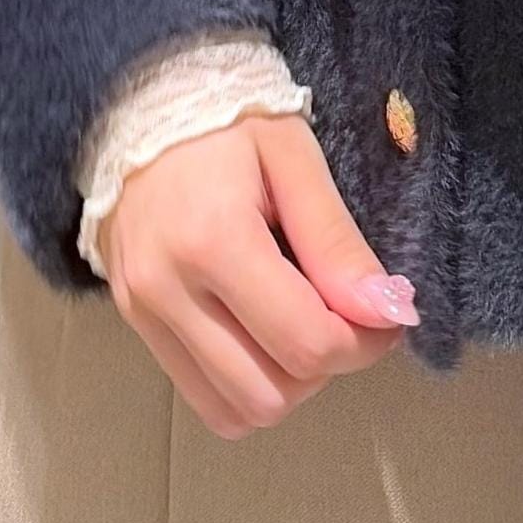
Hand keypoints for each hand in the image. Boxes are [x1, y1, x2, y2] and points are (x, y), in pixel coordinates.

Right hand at [97, 113, 414, 439]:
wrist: (143, 110)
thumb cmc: (230, 126)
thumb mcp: (295, 161)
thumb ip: (336, 241)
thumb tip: (387, 311)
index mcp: (213, 240)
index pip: (306, 342)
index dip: (365, 343)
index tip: (387, 313)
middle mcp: (168, 291)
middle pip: (271, 394)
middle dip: (326, 367)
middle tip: (345, 316)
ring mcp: (142, 315)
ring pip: (235, 412)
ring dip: (286, 384)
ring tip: (302, 322)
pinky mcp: (134, 326)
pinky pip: (201, 399)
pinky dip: (246, 385)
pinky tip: (264, 334)